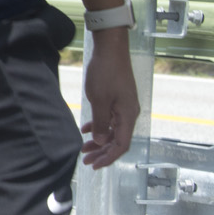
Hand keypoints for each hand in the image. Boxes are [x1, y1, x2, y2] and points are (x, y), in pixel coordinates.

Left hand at [80, 30, 139, 167]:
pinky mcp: (118, 98)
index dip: (108, 158)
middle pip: (118, 140)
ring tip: (84, 148)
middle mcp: (129, 113)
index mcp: (128, 116)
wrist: (110, 49)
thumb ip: (101, 123)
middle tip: (86, 161)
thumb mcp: (99, 100)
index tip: (94, 165)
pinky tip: (86, 129)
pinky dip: (99, 126)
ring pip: (113, 130)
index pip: (121, 145)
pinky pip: (110, 118)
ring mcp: (124, 105)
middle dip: (102, 152)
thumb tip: (102, 142)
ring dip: (99, 140)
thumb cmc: (105, 72)